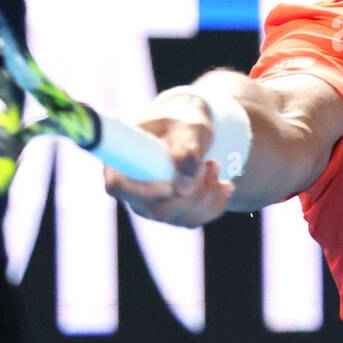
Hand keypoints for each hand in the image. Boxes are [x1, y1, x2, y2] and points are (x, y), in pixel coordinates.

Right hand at [102, 91, 235, 226]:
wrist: (191, 131)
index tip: (169, 186)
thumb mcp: (189, 127)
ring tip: (216, 165)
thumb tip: (184, 185)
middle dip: (193, 190)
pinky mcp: (170, 214)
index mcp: (122, 159)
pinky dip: (216, 202)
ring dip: (208, 193)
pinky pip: (194, 220)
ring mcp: (150, 205)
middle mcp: (131, 188)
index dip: (142, 191)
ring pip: (179, 216)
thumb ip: (187, 149)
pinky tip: (225, 185)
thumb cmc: (183, 122)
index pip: (117, 185)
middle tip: (210, 163)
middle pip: (156, 209)